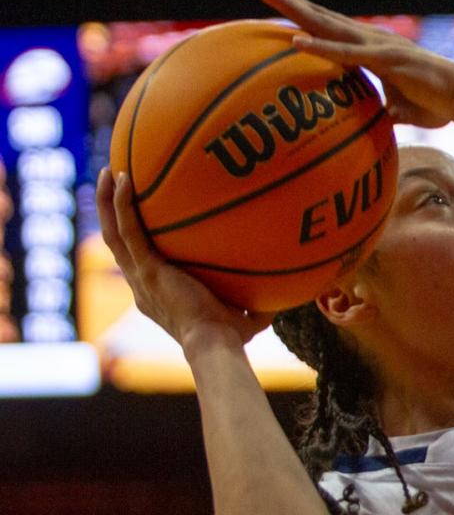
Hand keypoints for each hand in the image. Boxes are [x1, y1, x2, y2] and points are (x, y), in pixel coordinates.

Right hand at [95, 167, 272, 348]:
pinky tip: (127, 179)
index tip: (141, 217)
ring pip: (113, 233)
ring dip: (107, 201)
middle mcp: (142, 285)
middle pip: (118, 242)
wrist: (215, 343)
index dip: (135, 240)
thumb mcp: (247, 315)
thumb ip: (259, 301)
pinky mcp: (148, 270)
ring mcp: (141, 277)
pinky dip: (123, 205)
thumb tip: (285, 290)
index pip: (140, 262)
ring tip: (110, 171)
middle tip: (115, 182)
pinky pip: (128, 231)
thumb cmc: (231, 336)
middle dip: (112, 212)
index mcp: (158, 293)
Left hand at [247, 0, 453, 128]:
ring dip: (293, 8)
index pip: (327, 25)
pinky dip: (320, 46)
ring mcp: (375, 46)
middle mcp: (368, 38)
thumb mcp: (401, 107)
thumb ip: (386, 109)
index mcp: (368, 46)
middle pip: (317, 13)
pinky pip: (345, 54)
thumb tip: (381, 120)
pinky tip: (296, 41)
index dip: (299, 12)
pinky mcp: (384, 61)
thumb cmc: (436, 104)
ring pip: (325, 23)